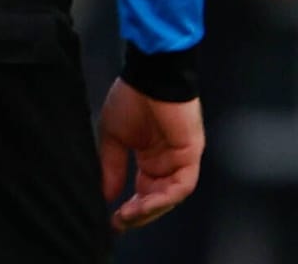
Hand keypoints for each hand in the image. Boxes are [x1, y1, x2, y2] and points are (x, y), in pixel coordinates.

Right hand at [97, 81, 204, 231]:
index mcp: (151, 156)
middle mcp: (168, 160)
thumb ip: (112, 168)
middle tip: (119, 222)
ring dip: (150, 210)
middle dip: (139, 215)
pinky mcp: (191, 153)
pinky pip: (183, 185)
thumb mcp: (114, 138)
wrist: (149, 75)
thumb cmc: (132, 98)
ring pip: (171, 196)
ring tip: (129, 215)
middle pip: (158, 198)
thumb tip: (106, 197)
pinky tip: (144, 203)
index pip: (145, 192)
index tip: (111, 221)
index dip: (130, 209)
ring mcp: (181, 157)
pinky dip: (165, 198)